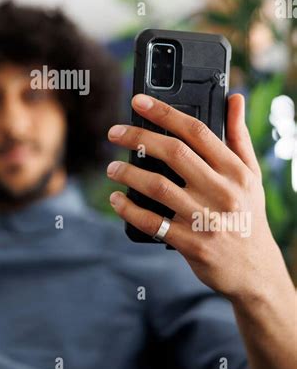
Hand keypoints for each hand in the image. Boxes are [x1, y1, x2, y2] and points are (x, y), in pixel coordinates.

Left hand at [106, 93, 289, 302]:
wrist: (255, 271)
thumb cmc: (248, 215)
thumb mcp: (250, 176)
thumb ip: (238, 136)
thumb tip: (233, 97)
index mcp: (235, 171)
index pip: (197, 131)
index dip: (165, 112)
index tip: (139, 101)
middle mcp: (222, 192)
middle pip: (174, 153)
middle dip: (138, 137)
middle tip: (114, 132)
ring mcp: (205, 219)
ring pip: (158, 186)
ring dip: (129, 173)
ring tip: (112, 167)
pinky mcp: (191, 244)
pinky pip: (152, 222)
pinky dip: (129, 209)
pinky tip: (117, 199)